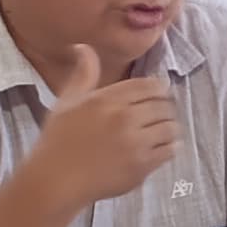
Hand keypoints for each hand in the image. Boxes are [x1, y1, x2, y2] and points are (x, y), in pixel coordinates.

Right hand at [23, 45, 184, 206]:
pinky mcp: (142, 165)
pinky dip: (170, 147)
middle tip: (161, 114)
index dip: (158, 89)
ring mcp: (136, 143)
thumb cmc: (59, 139)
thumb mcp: (67, 100)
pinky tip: (163, 148)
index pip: (149, 86)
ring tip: (163, 131)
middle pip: (164, 106)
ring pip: (170, 128)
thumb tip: (84, 47)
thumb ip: (84, 74)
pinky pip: (169, 151)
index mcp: (108, 99)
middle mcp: (125, 118)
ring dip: (170, 128)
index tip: (158, 95)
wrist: (56, 179)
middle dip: (165, 108)